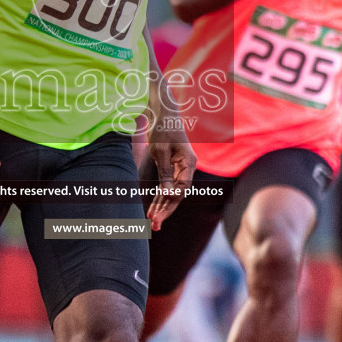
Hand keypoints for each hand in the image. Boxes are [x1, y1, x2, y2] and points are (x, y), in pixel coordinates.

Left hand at [145, 116, 194, 231]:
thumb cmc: (163, 130)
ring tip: (152, 223)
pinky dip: (159, 198)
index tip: (158, 214)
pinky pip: (166, 187)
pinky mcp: (172, 170)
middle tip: (154, 227)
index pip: (181, 189)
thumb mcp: (161, 151)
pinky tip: (152, 211)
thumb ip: (164, 173)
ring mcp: (180, 170)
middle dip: (166, 211)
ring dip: (161, 208)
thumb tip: (166, 194)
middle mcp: (187, 169)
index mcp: (189, 164)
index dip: (170, 203)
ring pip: (171, 193)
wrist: (164, 114)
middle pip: (177, 195)